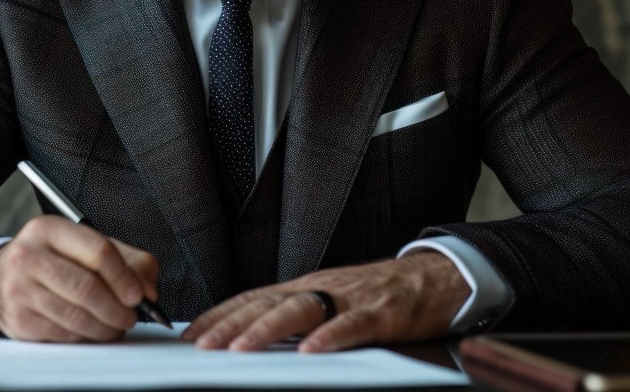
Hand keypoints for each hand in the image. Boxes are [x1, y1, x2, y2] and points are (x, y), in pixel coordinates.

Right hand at [0, 215, 159, 341]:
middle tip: (131, 317)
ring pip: (77, 316)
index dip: (124, 277)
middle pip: (87, 287)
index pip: (98, 251)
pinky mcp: (18, 320)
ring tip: (116, 326)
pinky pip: (64, 334)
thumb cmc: (52, 260)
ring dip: (105, 328)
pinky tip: (93, 331)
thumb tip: (148, 291)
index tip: (139, 295)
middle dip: (117, 309)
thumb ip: (127, 260)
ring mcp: (19, 289)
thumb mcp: (85, 246)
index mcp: (49, 229)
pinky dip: (86, 337)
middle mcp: (28, 255)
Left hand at [181, 250, 468, 352]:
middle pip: (268, 302)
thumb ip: (297, 314)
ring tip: (240, 347)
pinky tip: (310, 350)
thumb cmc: (380, 294)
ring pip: (302, 309)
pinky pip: (352, 325)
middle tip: (201, 344)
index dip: (221, 315)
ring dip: (267, 328)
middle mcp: (321, 287)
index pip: (253, 298)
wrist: (437, 279)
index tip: (191, 334)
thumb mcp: (331, 300)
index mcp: (306, 286)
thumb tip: (253, 334)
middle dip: (230, 324)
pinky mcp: (381, 312)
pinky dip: (330, 336)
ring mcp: (350, 298)